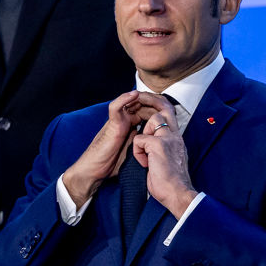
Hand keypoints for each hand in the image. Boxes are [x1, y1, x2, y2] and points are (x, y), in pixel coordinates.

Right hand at [62, 91, 168, 206]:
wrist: (95, 172)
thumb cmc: (111, 164)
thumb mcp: (134, 152)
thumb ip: (143, 144)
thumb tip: (157, 143)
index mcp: (131, 126)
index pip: (147, 112)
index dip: (158, 109)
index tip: (171, 111)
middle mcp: (124, 121)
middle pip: (141, 104)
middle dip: (154, 101)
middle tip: (165, 101)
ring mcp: (117, 121)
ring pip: (130, 102)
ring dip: (142, 96)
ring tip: (153, 94)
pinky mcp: (110, 124)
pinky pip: (116, 107)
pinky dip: (124, 99)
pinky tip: (134, 94)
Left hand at [132, 97, 196, 217]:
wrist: (177, 194)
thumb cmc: (171, 183)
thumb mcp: (170, 160)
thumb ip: (165, 148)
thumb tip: (154, 146)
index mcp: (177, 139)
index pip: (170, 113)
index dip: (158, 107)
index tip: (147, 106)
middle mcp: (175, 136)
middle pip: (166, 107)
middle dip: (151, 100)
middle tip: (139, 100)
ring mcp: (168, 139)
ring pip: (153, 120)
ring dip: (144, 135)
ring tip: (146, 154)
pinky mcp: (159, 145)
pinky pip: (140, 140)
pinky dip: (138, 153)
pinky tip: (145, 164)